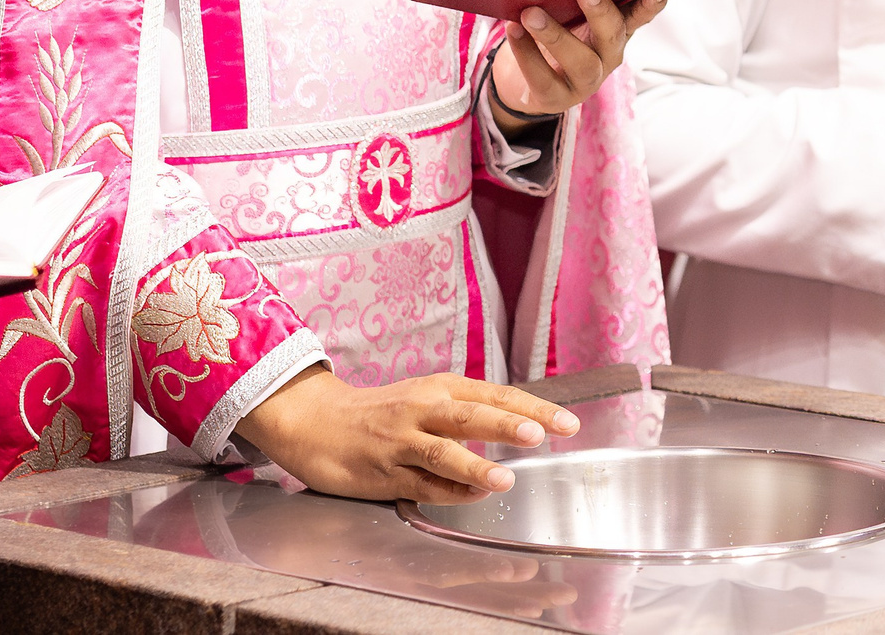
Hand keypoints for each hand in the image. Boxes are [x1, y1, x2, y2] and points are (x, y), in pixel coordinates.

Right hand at [233, 366, 580, 502]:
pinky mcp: (384, 472)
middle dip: (507, 425)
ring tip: (504, 479)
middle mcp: (423, 410)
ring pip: (443, 453)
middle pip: (471, 415)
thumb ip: (471, 412)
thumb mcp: (429, 398)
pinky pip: (422, 485)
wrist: (317, 422)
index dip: (533, 408)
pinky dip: (449, 492)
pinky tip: (474, 497)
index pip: (495, 395)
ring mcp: (402, 442)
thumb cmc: (383, 413)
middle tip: (541, 434)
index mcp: (441, 388)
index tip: (568, 423)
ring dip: (475, 467)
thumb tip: (522, 424)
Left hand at [491, 0, 668, 133]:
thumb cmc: (555, 30)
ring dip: (555, 35)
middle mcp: (609, 56)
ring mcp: (586, 81)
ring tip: (530, 13)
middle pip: (613, 35)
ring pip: (579, 61)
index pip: (641, 14)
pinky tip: (514, 30)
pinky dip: (526, 52)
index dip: (652, 2)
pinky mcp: (557, 98)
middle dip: (601, 12)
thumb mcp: (569, 12)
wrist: (527, 80)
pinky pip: (543, 78)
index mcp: (617, 29)